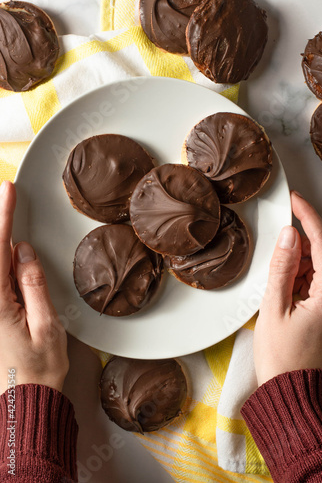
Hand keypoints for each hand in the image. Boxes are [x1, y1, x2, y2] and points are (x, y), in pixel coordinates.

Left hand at [0, 181, 68, 393]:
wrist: (24, 400)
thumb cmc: (38, 369)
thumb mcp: (46, 326)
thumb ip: (33, 284)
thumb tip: (23, 251)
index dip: (3, 217)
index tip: (8, 191)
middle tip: (4, 195)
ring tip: (5, 215)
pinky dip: (0, 261)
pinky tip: (7, 252)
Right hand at [254, 191, 321, 386]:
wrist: (292, 394)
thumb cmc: (283, 359)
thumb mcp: (274, 309)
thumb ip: (281, 269)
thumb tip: (287, 236)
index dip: (308, 217)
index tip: (295, 200)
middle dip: (299, 243)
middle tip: (276, 245)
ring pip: (316, 267)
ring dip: (296, 263)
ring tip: (276, 281)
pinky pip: (313, 283)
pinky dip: (297, 278)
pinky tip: (282, 287)